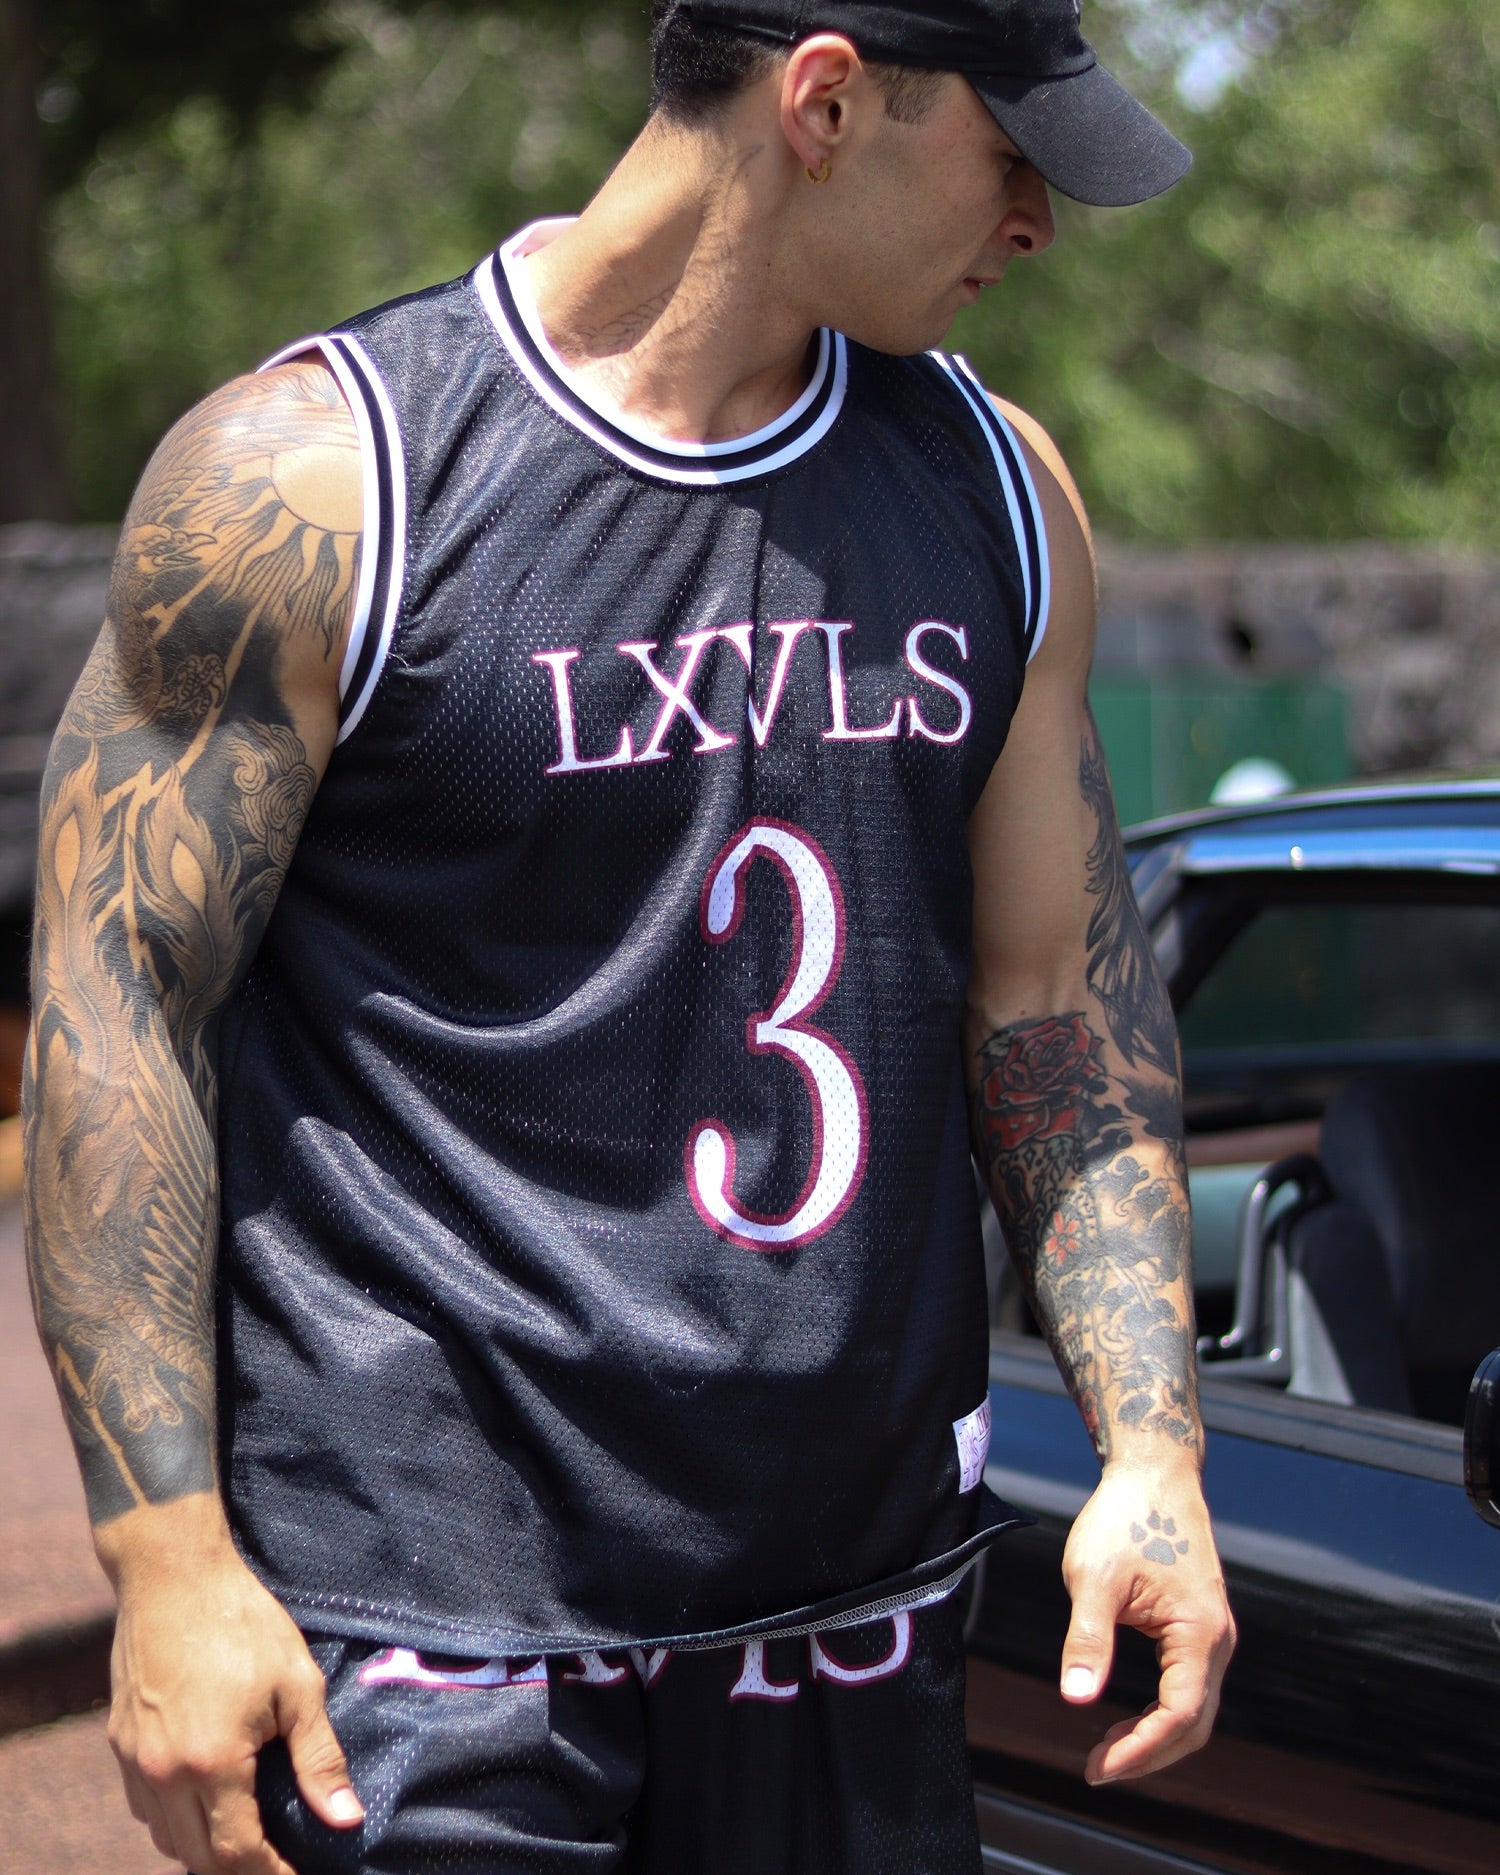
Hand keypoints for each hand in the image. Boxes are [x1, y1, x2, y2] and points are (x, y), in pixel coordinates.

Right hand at [98, 1496, 362, 1874]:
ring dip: (203, 1847)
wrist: (173, 1575)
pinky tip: (204, 1799)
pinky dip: (174, 1818)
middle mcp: (163, 1774)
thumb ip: (319, 1760)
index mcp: (212, 1764)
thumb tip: (346, 1819)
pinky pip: (145, 1805)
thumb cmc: (244, 1623)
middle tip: (277, 1860)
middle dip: (238, 1868)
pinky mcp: (119, 1742)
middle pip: (198, 1857)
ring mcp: (135, 1761)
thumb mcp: (297, 1686)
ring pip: (165, 1836)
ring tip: (245, 1836)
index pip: (238, 1854)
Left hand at [1057, 1461, 1235, 1784]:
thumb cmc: (1124, 1517)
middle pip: (1195, 1724)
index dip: (1141, 1749)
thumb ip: (1088, 1638)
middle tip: (1096, 1768)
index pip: (1180, 1716)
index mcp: (1200, 1632)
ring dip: (1154, 1736)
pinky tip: (1124, 1715)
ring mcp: (1213, 1633)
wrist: (1155, 1472)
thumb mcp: (1093, 1576)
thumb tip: (1076, 1698)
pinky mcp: (1200, 1625)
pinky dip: (1160, 1711)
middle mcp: (1218, 1640)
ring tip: (1104, 1749)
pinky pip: (1188, 1686)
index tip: (1098, 1766)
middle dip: (1148, 1753)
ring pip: (1195, 1708)